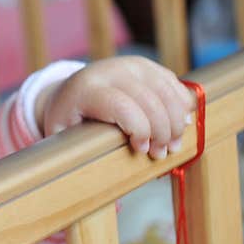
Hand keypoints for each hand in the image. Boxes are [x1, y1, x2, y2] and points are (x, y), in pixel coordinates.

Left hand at [37, 56, 193, 159]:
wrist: (68, 92)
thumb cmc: (66, 122)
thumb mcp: (62, 137)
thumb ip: (77, 151)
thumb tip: (96, 178)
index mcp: (85, 89)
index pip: (121, 106)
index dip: (139, 130)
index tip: (142, 150)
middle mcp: (109, 71)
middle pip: (150, 100)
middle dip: (162, 131)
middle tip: (162, 153)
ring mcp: (129, 65)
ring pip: (166, 91)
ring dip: (176, 121)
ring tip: (173, 144)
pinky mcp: (145, 65)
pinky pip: (172, 83)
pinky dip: (181, 105)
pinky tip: (179, 124)